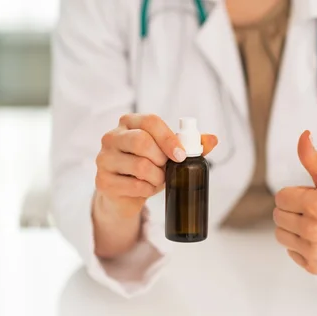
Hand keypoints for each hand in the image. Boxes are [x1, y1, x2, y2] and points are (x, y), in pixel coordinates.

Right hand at [95, 113, 217, 218]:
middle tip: (167, 169)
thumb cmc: (148, 167)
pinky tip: (146, 189)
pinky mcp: (103, 180)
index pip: (150, 121)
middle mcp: (112, 137)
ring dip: (157, 177)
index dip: (169, 138)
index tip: (181, 155)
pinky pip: (134, 185)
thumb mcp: (169, 154)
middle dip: (162, 159)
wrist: (125, 194)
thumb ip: (191, 145)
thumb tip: (213, 139)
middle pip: (142, 141)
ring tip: (158, 180)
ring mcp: (104, 158)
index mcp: (129, 123)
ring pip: (140, 165)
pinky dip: (148, 190)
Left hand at [273, 131, 316, 274]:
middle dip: (292, 210)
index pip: (280, 197)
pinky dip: (300, 246)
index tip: (311, 197)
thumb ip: (313, 159)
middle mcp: (313, 229)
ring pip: (280, 235)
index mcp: (315, 204)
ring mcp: (313, 250)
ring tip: (313, 225)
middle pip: (277, 216)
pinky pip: (291, 252)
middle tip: (314, 211)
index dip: (294, 195)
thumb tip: (302, 136)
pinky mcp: (315, 266)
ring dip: (292, 228)